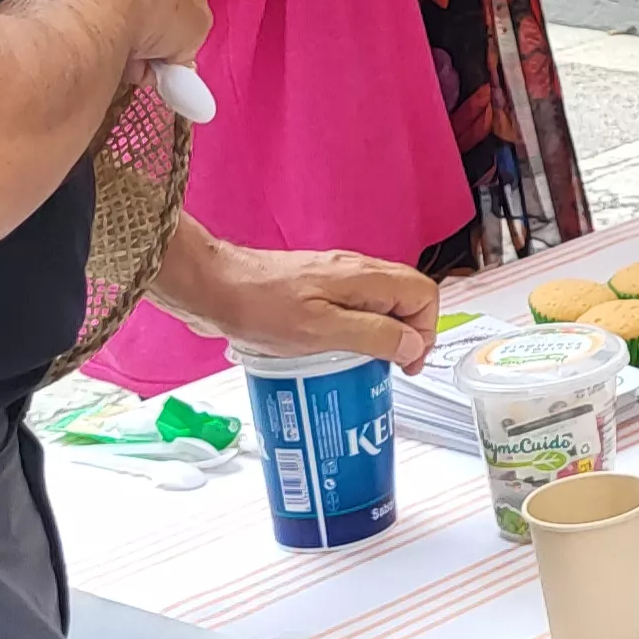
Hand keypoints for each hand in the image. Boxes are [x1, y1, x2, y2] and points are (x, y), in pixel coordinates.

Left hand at [153, 223, 437, 370]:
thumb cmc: (259, 309)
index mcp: (364, 277)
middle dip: (406, 335)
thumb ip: (373, 336)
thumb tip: (412, 345)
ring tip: (358, 364)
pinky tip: (332, 353)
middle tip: (386, 367)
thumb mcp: (321, 332)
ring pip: (380, 304)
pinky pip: (353, 308)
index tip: (405, 363)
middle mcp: (356, 272)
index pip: (424, 293)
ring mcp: (336, 279)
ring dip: (379, 336)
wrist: (213, 288)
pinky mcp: (316, 288)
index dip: (425, 330)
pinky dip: (354, 331)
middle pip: (407, 298)